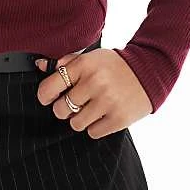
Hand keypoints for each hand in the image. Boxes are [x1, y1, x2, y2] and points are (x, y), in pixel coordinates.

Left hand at [34, 47, 152, 136]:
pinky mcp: (118, 119)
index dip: (45, 95)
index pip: (50, 86)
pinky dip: (95, 127)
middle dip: (64, 108)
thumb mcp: (90, 57)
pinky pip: (93, 133)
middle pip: (61, 109)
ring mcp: (107, 102)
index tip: (49, 98)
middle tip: (76, 103)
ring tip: (91, 109)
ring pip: (75, 124)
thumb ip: (66, 62)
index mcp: (84, 64)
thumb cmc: (115, 65)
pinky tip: (103, 114)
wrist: (148, 72)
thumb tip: (40, 65)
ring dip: (80, 119)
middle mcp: (94, 82)